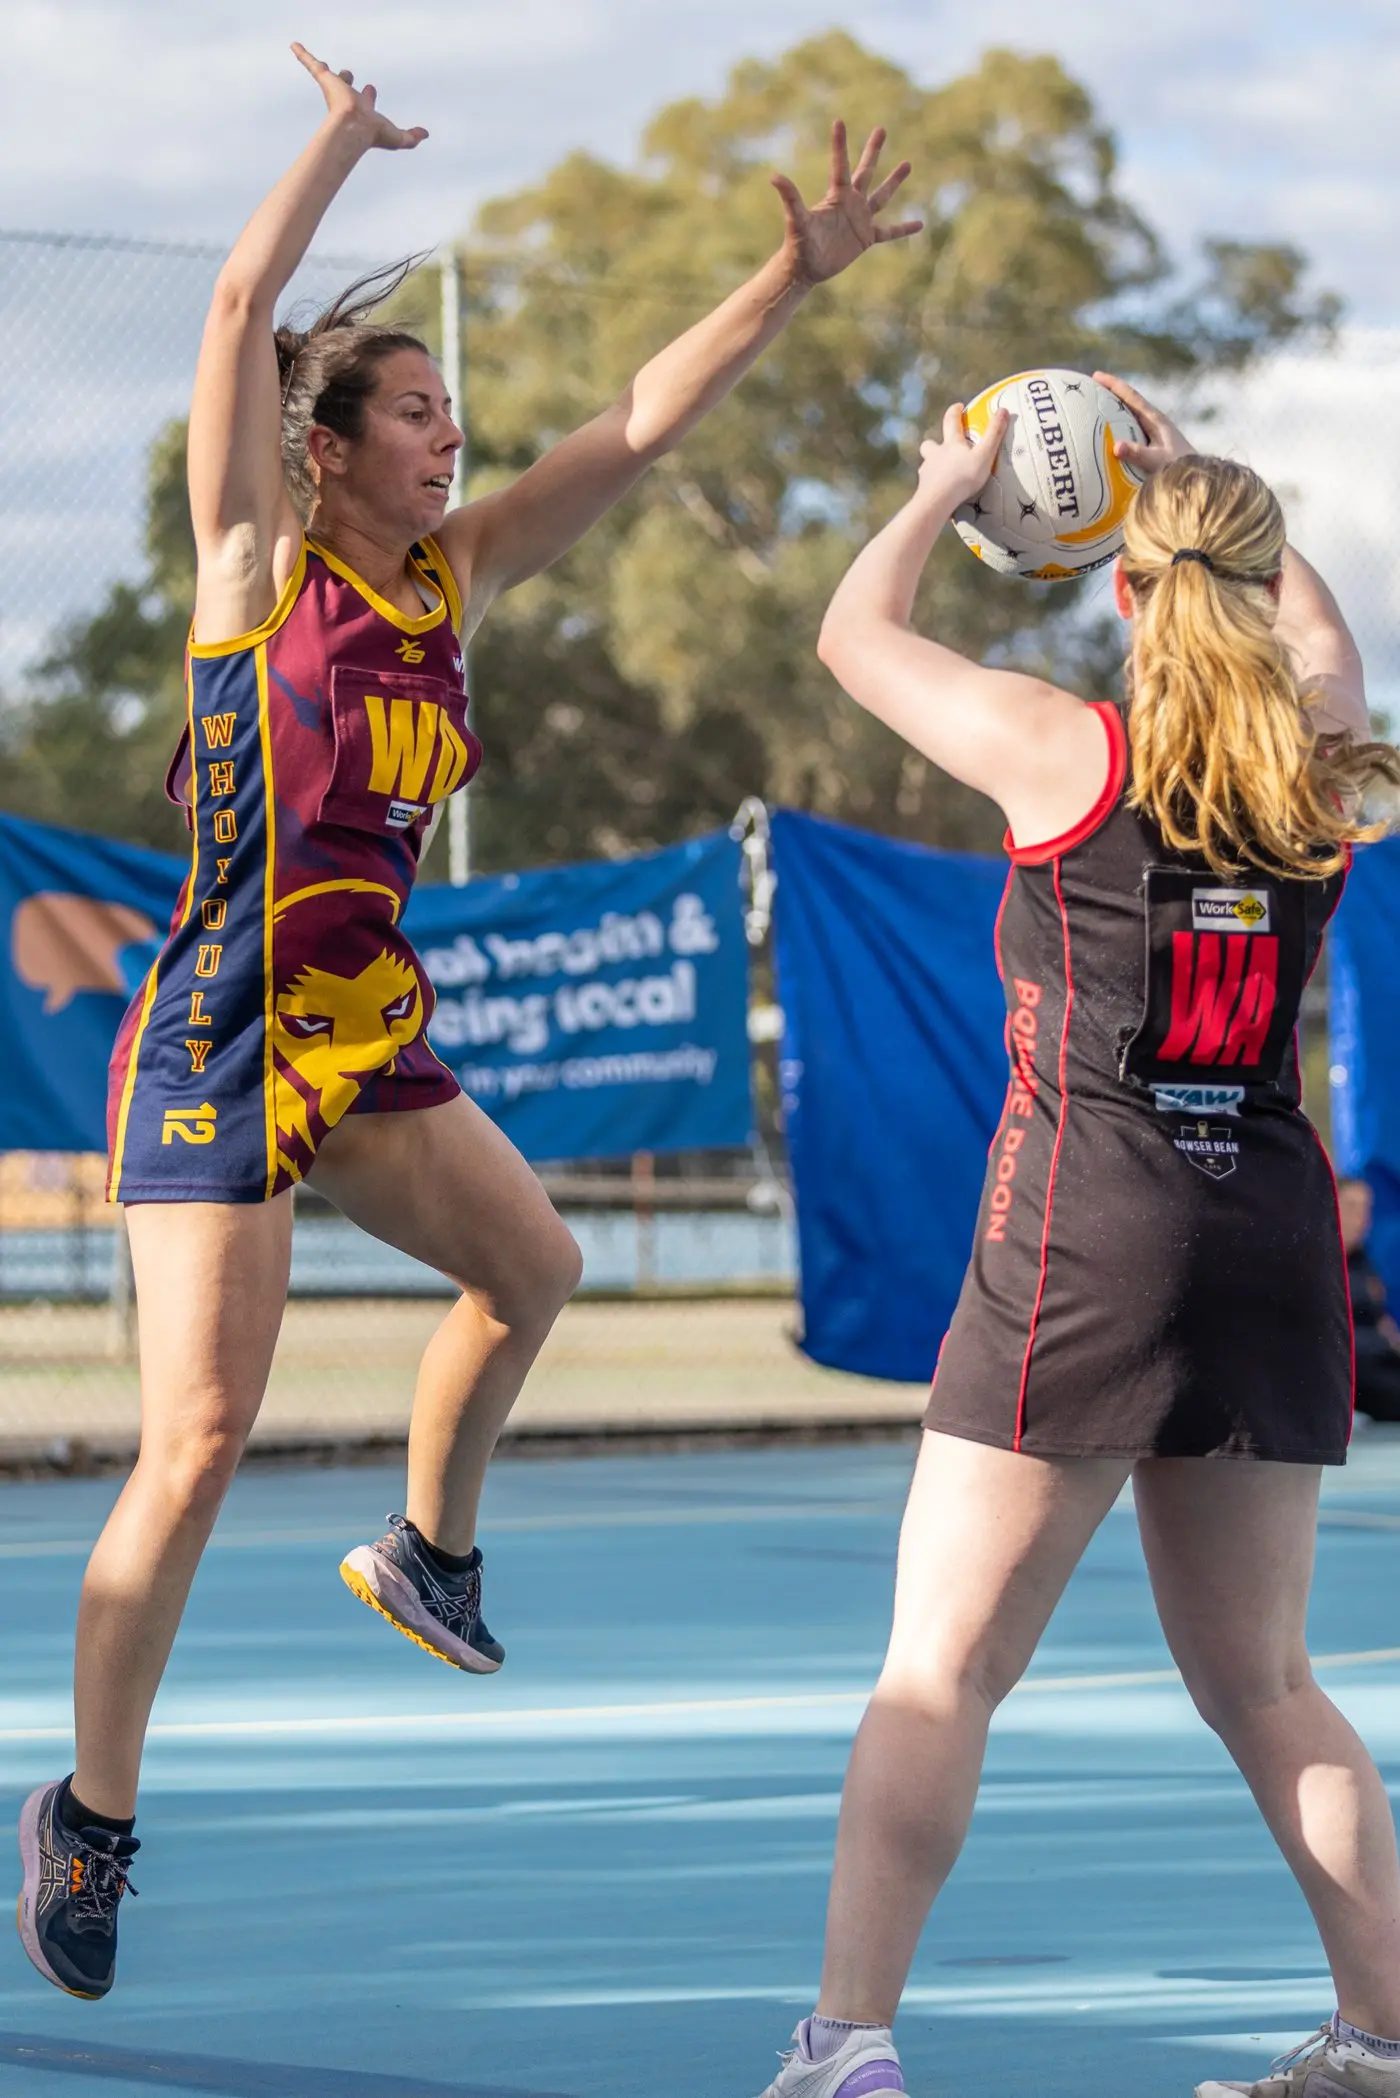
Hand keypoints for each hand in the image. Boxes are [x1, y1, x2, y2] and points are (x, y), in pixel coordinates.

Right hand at [292, 43, 427, 151]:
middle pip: (347, 86)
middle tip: (349, 75)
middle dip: (347, 81)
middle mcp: (348, 98)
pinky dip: (302, 54)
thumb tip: (426, 135)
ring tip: (318, 63)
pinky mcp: (324, 79)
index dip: (368, 95)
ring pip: (328, 74)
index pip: (365, 99)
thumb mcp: (398, 138)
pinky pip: (311, 63)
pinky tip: (294, 45)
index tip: (371, 89)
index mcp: (362, 109)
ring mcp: (335, 88)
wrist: (353, 126)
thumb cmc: (373, 134)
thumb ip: (412, 137)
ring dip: (322, 69)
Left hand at [771, 121, 922, 286]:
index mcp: (836, 195)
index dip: (839, 144)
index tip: (839, 121)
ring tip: (908, 163)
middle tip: (881, 129)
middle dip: (873, 150)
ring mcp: (860, 219)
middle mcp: (850, 202)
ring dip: (894, 181)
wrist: (805, 268)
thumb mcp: (797, 219)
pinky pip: (889, 232)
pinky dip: (903, 228)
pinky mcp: (866, 238)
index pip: (840, 164)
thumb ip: (790, 197)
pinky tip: (920, 224)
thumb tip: (774, 176)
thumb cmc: (799, 243)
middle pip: (866, 171)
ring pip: (881, 196)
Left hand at [916, 402, 1010, 507]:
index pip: (950, 421)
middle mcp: (935, 455)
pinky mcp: (923, 489)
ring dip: (932, 464)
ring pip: (926, 463)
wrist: (937, 501)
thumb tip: (1003, 410)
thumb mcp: (984, 455)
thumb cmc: (962, 477)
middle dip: (934, 442)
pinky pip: (926, 483)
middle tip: (941, 446)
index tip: (958, 407)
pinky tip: (939, 491)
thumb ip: (994, 434)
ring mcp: (927, 472)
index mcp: (951, 444)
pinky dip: (932, 484)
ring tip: (941, 471)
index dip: (954, 412)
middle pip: (929, 444)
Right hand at [1094, 372, 1193, 477]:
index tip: (1096, 375)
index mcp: (1155, 420)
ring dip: (1113, 411)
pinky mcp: (1153, 444)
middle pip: (1128, 402)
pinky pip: (1130, 431)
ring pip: (1129, 416)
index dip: (1113, 385)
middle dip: (1110, 394)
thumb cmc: (1179, 468)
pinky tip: (1108, 436)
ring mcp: (1154, 433)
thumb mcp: (1157, 461)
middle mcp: (1154, 422)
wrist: (1198, 476)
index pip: (1131, 397)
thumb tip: (1116, 446)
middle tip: (1090, 389)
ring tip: (1094, 410)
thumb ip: (1137, 454)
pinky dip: (1117, 428)